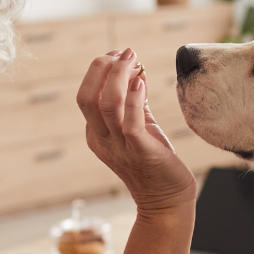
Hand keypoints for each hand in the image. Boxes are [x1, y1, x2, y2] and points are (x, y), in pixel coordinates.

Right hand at [77, 49, 196, 215]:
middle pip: (87, 98)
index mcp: (97, 133)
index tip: (118, 53)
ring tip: (133, 59)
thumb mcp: (140, 128)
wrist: (167, 201)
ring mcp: (119, 147)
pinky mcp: (140, 152)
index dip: (99, 70)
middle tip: (122, 52)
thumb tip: (135, 72)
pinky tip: (141, 81)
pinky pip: (129, 122)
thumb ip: (135, 103)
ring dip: (119, 77)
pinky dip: (134, 98)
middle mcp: (102, 140)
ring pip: (107, 105)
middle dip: (101, 69)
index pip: (87, 95)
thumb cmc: (155, 164)